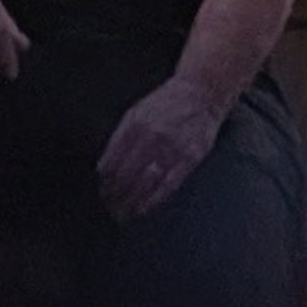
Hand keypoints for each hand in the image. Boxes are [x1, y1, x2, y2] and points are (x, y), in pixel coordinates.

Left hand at [96, 76, 225, 223]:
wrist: (202, 93)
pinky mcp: (190, 158)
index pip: (111, 164)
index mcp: (135, 125)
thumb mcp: (136, 112)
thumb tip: (104, 169)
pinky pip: (168, 185)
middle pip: (125, 177)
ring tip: (124, 213)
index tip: (103, 192)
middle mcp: (152, 137)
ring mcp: (172, 148)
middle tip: (111, 207)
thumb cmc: (167, 103)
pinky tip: (144, 208)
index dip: (104, 183)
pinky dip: (153, 200)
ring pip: (144, 185)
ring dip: (130, 203)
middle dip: (114, 197)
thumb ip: (120, 139)